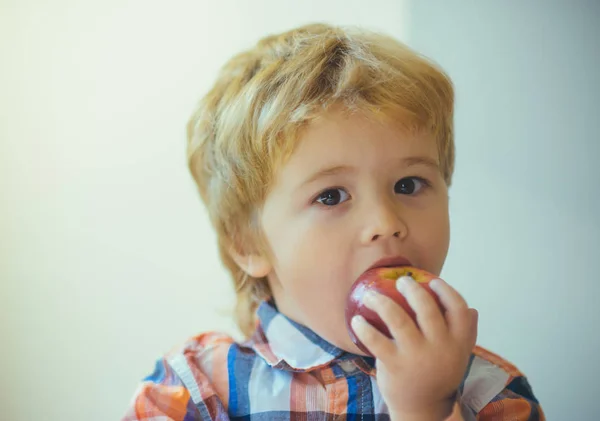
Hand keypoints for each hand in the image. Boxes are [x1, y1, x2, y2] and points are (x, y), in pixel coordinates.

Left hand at [351, 276, 477, 420]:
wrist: (423, 409)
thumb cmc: (438, 375)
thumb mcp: (458, 356)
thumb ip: (465, 334)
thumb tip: (473, 309)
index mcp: (458, 343)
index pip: (459, 310)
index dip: (447, 292)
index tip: (433, 281)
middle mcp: (440, 347)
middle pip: (427, 309)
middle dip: (412, 289)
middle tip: (402, 281)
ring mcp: (416, 356)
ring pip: (398, 319)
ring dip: (382, 302)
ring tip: (371, 295)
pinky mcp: (395, 365)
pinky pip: (376, 341)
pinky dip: (364, 328)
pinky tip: (357, 319)